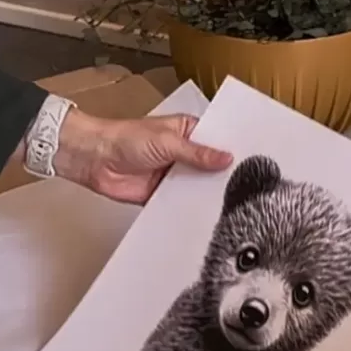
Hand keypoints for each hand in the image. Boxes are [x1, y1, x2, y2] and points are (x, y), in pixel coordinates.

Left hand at [53, 109, 232, 203]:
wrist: (95, 160)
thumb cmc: (125, 138)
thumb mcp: (167, 141)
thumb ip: (197, 154)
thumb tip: (226, 158)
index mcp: (188, 132)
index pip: (217, 141)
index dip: (232, 150)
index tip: (254, 159)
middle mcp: (184, 154)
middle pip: (210, 168)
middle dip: (222, 177)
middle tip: (248, 189)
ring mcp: (174, 176)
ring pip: (197, 188)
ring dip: (206, 196)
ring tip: (231, 208)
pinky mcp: (163, 195)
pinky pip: (180, 204)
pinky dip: (188, 210)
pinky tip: (203, 218)